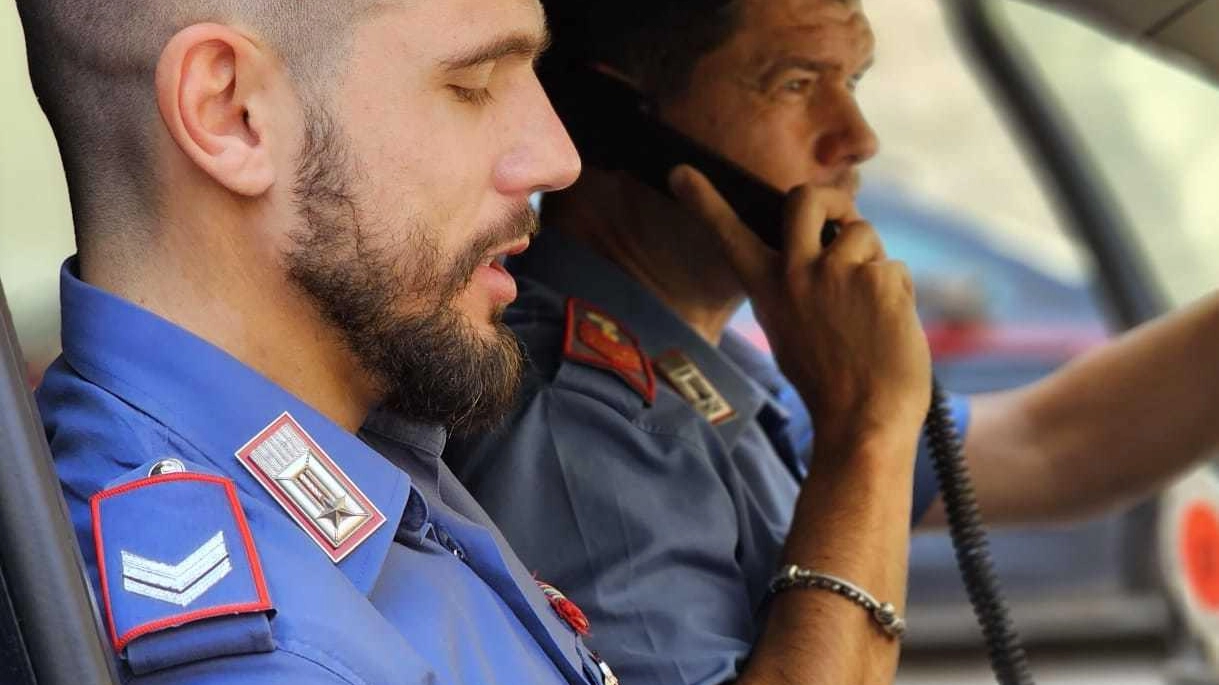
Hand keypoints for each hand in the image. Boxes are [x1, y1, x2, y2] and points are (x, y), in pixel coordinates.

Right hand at [669, 165, 930, 442]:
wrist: (864, 419)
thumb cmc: (830, 383)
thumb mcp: (790, 331)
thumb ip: (796, 288)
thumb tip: (825, 252)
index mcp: (767, 289)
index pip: (728, 235)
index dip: (704, 201)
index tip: (680, 172)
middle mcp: (797, 272)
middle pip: (807, 198)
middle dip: (831, 199)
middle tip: (842, 219)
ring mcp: (837, 271)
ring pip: (863, 233)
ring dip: (873, 261)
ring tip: (870, 310)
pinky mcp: (878, 277)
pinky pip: (892, 267)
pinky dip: (896, 293)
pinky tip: (888, 328)